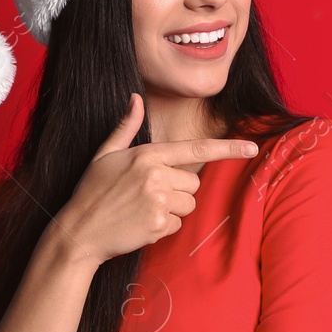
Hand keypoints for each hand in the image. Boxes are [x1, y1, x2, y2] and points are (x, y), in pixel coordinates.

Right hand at [43, 93, 258, 263]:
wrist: (79, 232)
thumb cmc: (91, 192)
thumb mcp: (105, 155)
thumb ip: (126, 128)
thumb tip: (136, 98)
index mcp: (147, 155)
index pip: (195, 149)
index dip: (227, 149)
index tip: (252, 147)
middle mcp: (156, 176)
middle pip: (193, 184)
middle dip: (177, 191)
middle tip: (146, 196)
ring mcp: (158, 201)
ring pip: (189, 205)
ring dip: (172, 210)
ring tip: (142, 210)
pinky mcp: (159, 225)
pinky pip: (178, 225)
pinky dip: (163, 227)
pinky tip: (140, 225)